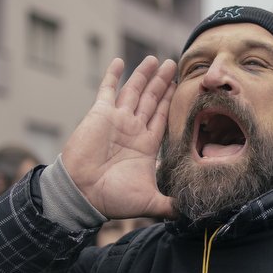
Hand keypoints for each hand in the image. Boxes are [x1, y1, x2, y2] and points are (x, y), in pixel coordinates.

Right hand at [62, 56, 177, 219]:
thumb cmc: (113, 199)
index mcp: (146, 146)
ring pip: (134, 91)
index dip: (171, 103)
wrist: (82, 194)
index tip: (182, 87)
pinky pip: (107, 90)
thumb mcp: (149, 203)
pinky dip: (112, 75)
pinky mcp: (100, 114)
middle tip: (175, 64)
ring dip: (144, 75)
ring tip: (156, 59)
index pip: (163, 118)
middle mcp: (133, 130)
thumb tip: (190, 213)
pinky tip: (120, 61)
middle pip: (152, 100)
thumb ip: (170, 205)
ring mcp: (117, 120)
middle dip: (163, 83)